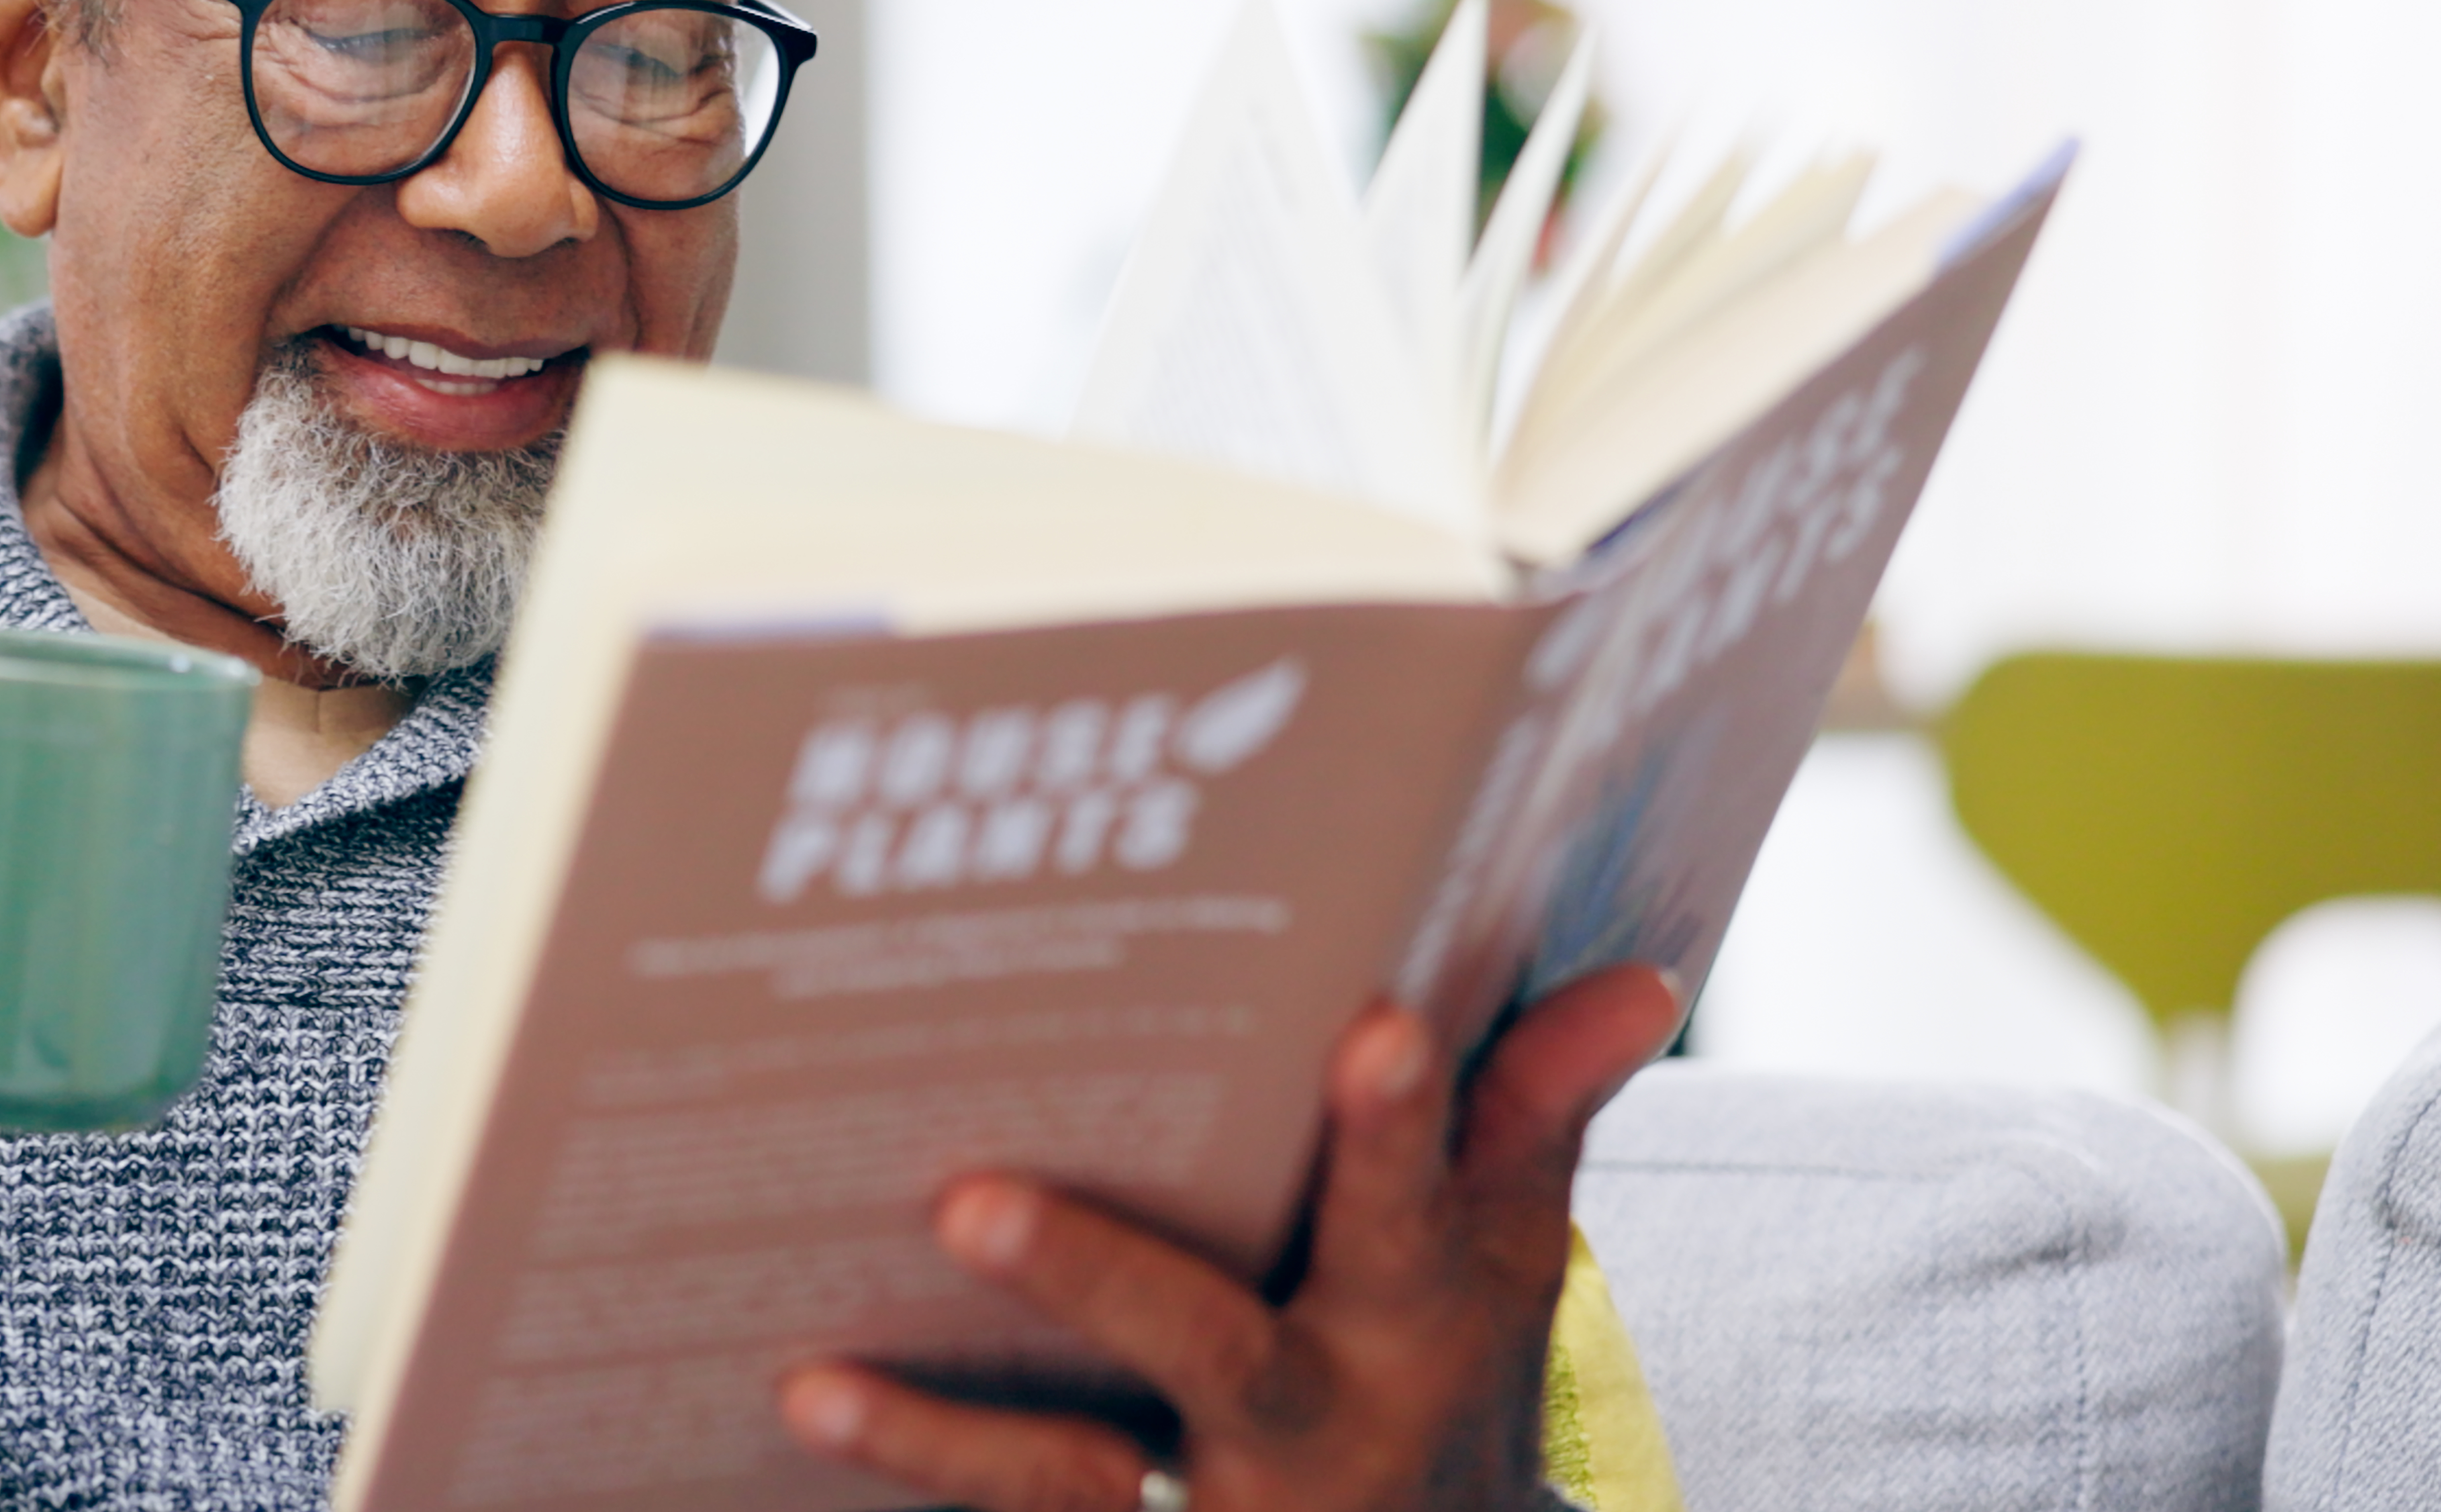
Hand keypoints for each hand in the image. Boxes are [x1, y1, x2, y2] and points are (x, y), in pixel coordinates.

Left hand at [776, 966, 1683, 1510]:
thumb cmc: (1449, 1365)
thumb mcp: (1509, 1257)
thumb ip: (1537, 1111)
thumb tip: (1635, 981)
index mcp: (1416, 1316)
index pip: (1416, 1199)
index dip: (1402, 1120)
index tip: (1373, 1020)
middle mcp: (1320, 1419)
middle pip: (1214, 1352)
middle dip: (1096, 1281)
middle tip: (965, 1201)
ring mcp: (1227, 1511)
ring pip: (1075, 1486)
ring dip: (944, 1445)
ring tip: (817, 1385)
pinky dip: (925, 1486)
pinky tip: (805, 1418)